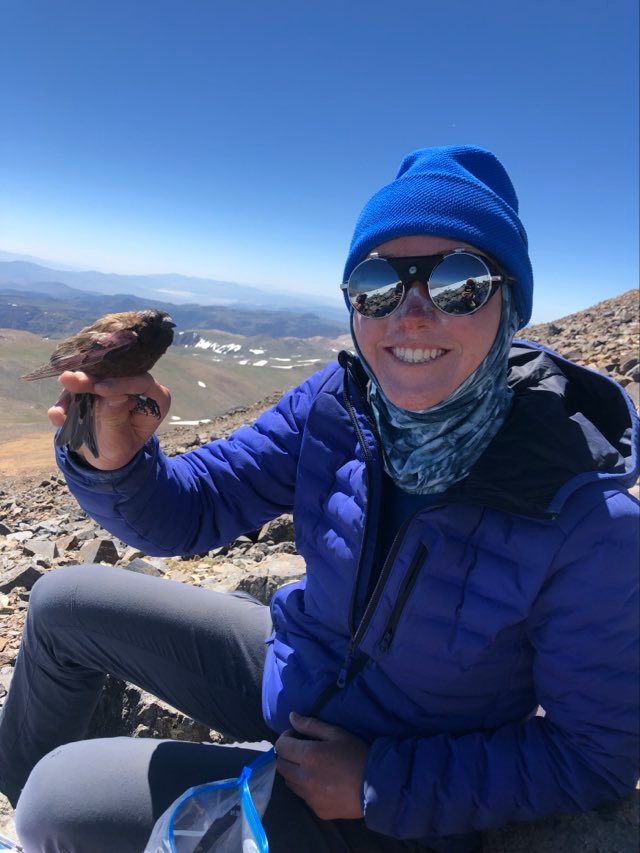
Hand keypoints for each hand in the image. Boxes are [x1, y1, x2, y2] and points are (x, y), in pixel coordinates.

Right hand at [48, 370, 170, 470]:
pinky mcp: (90, 387)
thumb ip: (115, 416)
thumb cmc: (118, 448)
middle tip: (70, 379)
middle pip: (113, 374)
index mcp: (154, 398)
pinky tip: (57, 413)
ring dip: (74, 385)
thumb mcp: (119, 440)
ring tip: (62, 392)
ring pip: (92, 377)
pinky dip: (65, 401)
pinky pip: (77, 389)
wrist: (102, 455)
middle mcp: (133, 386)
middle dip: (90, 378)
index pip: (141, 382)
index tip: (100, 388)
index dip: (121, 383)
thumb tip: (111, 392)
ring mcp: (110, 384)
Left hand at [275, 712, 369, 820]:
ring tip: (311, 766)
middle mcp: (303, 778)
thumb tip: (291, 717)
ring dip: (294, 771)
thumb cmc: (357, 754)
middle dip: (287, 755)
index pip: (280, 746)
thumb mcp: (337, 733)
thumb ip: (311, 725)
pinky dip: (305, 787)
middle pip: (281, 765)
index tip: (297, 736)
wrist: (377, 787)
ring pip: (289, 782)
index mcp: (308, 755)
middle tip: (302, 750)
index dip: (286, 738)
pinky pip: (302, 796)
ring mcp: (309, 797)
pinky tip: (322, 781)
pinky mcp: (316, 810)